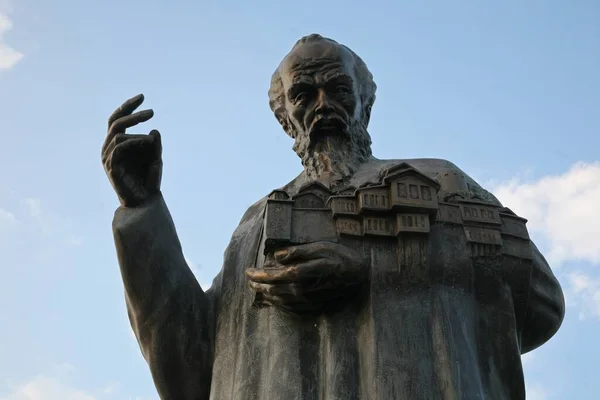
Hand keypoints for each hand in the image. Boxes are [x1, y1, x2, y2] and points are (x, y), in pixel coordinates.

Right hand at [101, 94, 161, 206]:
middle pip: (115, 122)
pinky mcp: (111, 167)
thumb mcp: (155, 157)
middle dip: (133, 114)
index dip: (128, 106)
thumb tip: (154, 130)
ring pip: (118, 133)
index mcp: (117, 143)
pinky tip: (146, 142)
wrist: (145, 201)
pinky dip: (133, 141)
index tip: (143, 96)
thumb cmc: (149, 179)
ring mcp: (108, 157)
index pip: (118, 119)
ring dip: (137, 132)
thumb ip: (154, 143)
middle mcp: (109, 148)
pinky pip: (119, 147)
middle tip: (152, 112)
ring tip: (152, 141)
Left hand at [246, 241, 368, 312]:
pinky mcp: (312, 307)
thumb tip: (277, 255)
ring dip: (265, 294)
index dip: (260, 274)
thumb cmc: (340, 257)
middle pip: (274, 290)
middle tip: (249, 279)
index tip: (248, 271)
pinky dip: (277, 304)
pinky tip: (273, 299)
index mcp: (303, 274)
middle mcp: (303, 290)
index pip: (274, 276)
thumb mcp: (320, 247)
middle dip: (258, 285)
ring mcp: (308, 301)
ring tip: (257, 288)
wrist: (359, 276)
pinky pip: (289, 308)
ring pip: (279, 300)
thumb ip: (298, 252)